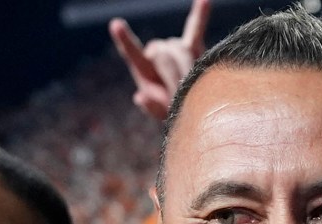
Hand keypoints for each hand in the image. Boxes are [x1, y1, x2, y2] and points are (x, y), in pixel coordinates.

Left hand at [109, 0, 212, 123]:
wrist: (191, 108)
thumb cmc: (173, 113)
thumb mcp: (161, 115)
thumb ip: (152, 106)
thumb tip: (139, 97)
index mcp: (143, 69)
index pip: (132, 52)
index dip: (125, 40)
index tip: (116, 24)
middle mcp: (156, 53)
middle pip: (164, 54)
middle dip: (174, 75)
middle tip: (182, 95)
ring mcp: (174, 48)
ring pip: (180, 48)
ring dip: (186, 67)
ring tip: (190, 85)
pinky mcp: (193, 47)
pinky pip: (195, 28)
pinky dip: (200, 14)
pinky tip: (205, 0)